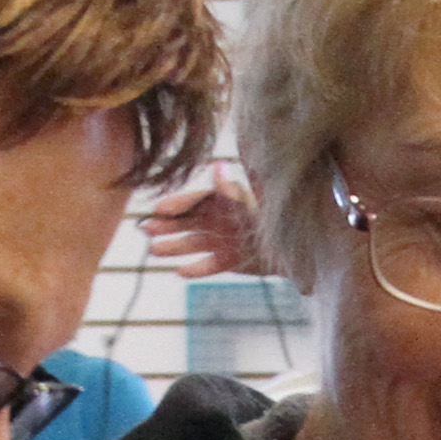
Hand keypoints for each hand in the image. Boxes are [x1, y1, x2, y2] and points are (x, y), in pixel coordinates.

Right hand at [142, 170, 264, 280]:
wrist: (294, 249)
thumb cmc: (274, 220)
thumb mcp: (251, 205)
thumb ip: (231, 191)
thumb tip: (218, 166)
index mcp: (224, 200)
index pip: (195, 200)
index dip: (177, 205)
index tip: (158, 209)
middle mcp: (219, 219)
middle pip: (188, 221)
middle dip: (167, 225)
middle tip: (146, 230)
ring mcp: (221, 240)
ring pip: (192, 243)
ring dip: (174, 246)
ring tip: (154, 250)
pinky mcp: (227, 261)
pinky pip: (208, 265)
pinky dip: (196, 269)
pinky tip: (180, 272)